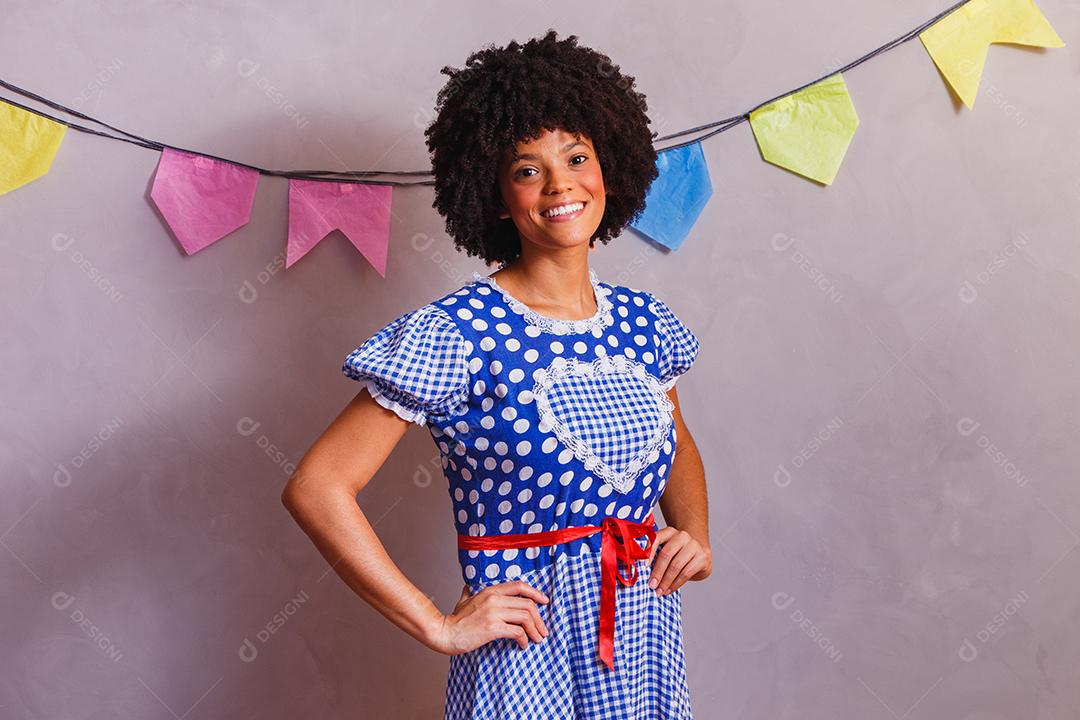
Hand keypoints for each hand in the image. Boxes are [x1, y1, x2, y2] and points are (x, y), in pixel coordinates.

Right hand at [428, 581, 550, 655]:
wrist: (444, 633)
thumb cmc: (454, 620)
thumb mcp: (463, 601)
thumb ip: (469, 593)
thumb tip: (468, 587)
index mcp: (490, 591)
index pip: (519, 586)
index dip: (535, 593)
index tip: (545, 602)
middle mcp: (494, 599)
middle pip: (527, 604)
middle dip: (539, 618)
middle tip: (543, 630)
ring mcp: (493, 613)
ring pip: (525, 617)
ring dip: (535, 629)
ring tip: (537, 639)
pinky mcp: (492, 628)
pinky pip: (517, 631)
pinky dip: (524, 639)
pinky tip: (523, 644)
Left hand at [646, 526, 711, 595]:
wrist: (700, 554)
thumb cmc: (677, 554)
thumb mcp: (666, 550)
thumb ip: (654, 556)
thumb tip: (639, 573)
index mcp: (669, 532)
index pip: (656, 539)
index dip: (648, 553)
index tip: (643, 567)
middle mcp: (682, 536)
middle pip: (666, 554)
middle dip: (657, 572)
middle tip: (651, 586)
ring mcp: (694, 545)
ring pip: (676, 566)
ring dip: (666, 582)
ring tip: (659, 592)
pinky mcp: (702, 557)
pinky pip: (686, 573)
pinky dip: (675, 584)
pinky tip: (669, 590)